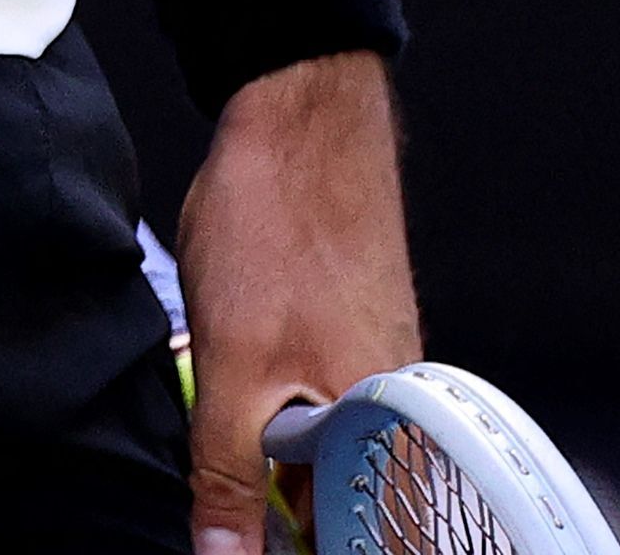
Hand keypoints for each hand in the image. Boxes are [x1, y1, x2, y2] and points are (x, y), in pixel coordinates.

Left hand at [173, 53, 419, 554]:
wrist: (297, 109)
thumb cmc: (275, 224)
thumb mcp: (233, 367)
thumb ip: (228, 476)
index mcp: (380, 429)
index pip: (344, 535)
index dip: (282, 544)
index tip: (242, 540)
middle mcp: (394, 402)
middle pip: (336, 494)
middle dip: (274, 500)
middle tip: (224, 477)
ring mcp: (377, 358)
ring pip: (322, 443)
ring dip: (272, 451)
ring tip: (228, 413)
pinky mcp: (356, 322)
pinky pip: (320, 394)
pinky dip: (280, 401)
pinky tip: (245, 373)